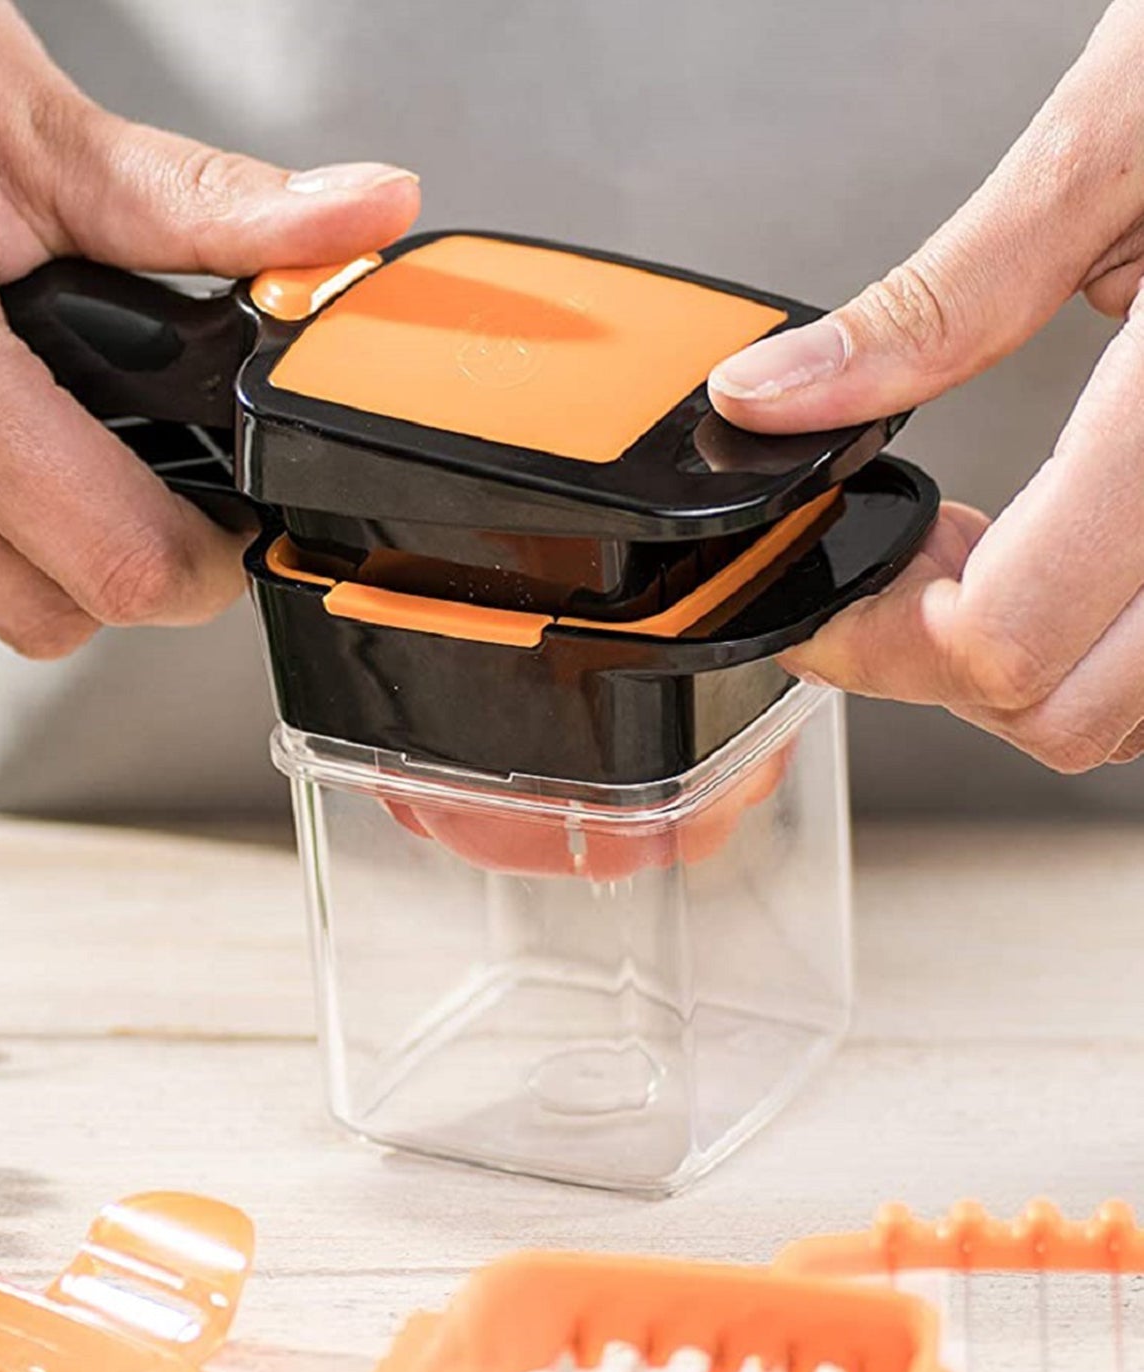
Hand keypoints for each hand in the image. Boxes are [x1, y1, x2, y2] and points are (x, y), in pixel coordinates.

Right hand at [0, 0, 418, 655]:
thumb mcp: (29, 123)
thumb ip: (210, 207)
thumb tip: (361, 219)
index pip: (107, 563)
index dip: (196, 566)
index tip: (215, 535)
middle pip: (33, 617)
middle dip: (108, 567)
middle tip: (125, 486)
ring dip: (1, 557)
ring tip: (7, 443)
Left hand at [708, 0, 1143, 771]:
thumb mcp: (1113, 146)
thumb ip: (936, 305)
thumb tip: (776, 399)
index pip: (1002, 641)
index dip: (871, 641)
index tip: (819, 589)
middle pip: (1061, 714)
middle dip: (936, 663)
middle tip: (894, 556)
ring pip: (1130, 710)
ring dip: (1023, 661)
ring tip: (974, 544)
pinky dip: (1102, 638)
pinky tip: (1063, 548)